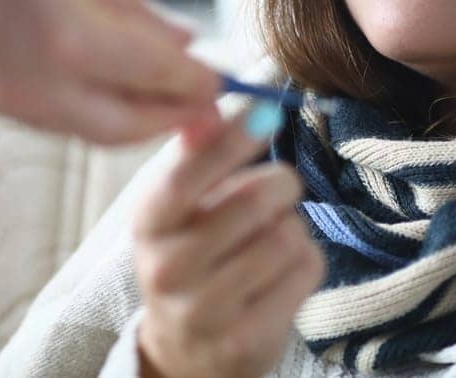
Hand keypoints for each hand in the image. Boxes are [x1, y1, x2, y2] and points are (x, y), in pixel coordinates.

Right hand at [0, 0, 219, 144]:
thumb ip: (133, 7)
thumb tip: (182, 44)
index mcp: (71, 41)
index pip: (161, 81)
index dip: (200, 85)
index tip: (222, 80)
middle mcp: (32, 88)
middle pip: (123, 131)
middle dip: (166, 120)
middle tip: (193, 102)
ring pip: (73, 128)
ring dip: (115, 113)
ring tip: (140, 84)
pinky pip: (27, 114)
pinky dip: (63, 100)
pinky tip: (71, 69)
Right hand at [132, 104, 325, 377]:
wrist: (188, 350)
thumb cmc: (193, 255)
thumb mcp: (181, 207)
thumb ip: (199, 155)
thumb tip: (218, 107)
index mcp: (148, 223)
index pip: (188, 174)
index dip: (232, 139)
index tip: (267, 112)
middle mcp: (166, 269)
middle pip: (253, 202)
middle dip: (281, 184)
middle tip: (280, 187)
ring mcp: (204, 310)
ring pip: (286, 236)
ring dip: (293, 226)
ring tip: (274, 237)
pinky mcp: (246, 340)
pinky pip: (306, 270)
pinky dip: (308, 260)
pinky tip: (284, 272)